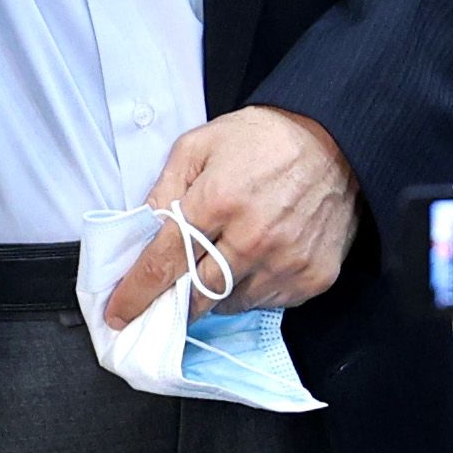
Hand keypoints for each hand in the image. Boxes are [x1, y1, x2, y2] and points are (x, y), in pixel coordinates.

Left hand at [105, 105, 360, 327]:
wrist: (333, 140)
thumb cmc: (260, 139)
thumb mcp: (199, 145)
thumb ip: (166, 187)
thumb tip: (143, 231)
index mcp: (219, 200)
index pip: (166, 261)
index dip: (137, 292)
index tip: (118, 314)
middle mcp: (253, 238)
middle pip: (197, 294)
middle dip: (175, 299)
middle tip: (169, 292)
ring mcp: (286, 261)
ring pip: (232, 303)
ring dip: (216, 292)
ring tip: (222, 259)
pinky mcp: (313, 277)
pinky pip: (268, 302)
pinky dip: (251, 290)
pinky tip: (254, 260)